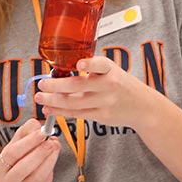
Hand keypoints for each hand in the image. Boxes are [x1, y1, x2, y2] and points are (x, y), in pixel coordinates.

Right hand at [0, 119, 60, 181]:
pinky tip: (53, 155)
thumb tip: (40, 128)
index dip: (28, 142)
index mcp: (0, 166)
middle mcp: (8, 181)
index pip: (12, 153)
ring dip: (49, 160)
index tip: (42, 132)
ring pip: (37, 177)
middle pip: (23, 168)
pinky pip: (46, 180)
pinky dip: (52, 166)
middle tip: (51, 142)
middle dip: (39, 153)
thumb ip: (28, 129)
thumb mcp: (20, 137)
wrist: (18, 173)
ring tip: (55, 146)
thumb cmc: (19, 151)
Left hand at [35, 56, 151, 128]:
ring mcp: (105, 102)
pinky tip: (49, 109)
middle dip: (56, 86)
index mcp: (110, 69)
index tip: (79, 64)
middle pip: (79, 86)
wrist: (142, 107)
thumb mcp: (112, 70)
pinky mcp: (101, 116)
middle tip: (41, 84)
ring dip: (53, 101)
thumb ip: (92, 68)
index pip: (101, 65)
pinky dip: (60, 112)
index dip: (90, 64)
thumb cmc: (121, 84)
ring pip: (74, 103)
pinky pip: (77, 114)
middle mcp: (108, 85)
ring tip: (40, 97)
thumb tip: (62, 69)